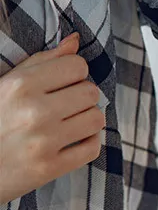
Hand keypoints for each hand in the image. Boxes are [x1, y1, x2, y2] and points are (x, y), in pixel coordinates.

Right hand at [0, 33, 104, 203]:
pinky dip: (87, 144)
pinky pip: (92, 148)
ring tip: (70, 123)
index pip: (77, 66)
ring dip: (88, 120)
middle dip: (82, 97)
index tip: (64, 83)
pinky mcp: (48, 169)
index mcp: (20, 86)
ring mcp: (43, 142)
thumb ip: (42, 61)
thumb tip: (74, 41)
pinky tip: (72, 141)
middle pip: (91, 92)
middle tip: (66, 106)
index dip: (74, 73)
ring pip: (96, 119)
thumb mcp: (6, 84)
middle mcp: (34, 112)